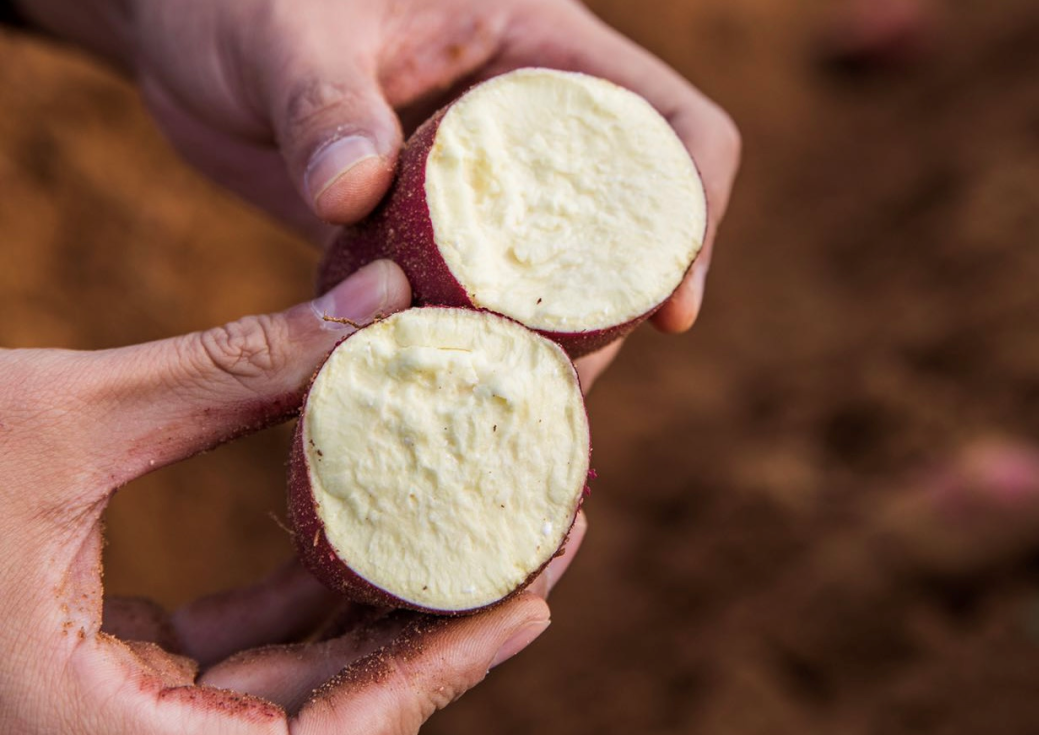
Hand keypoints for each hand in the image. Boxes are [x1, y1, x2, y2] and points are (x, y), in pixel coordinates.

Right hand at [0, 260, 586, 733]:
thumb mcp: (58, 419)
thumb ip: (224, 369)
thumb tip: (380, 301)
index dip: (440, 670)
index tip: (530, 594)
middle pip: (330, 712)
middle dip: (437, 626)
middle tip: (534, 536)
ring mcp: (113, 720)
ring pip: (291, 683)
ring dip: (383, 605)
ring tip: (478, 524)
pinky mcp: (109, 675)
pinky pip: (239, 651)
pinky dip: (308, 596)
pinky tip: (369, 524)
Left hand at [16, 0, 739, 333]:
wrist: (184, 36)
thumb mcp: (289, 28)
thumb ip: (323, 99)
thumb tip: (352, 191)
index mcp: (541, 52)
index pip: (671, 130)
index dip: (690, 216)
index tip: (672, 311)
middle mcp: (526, 132)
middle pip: (612, 238)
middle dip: (602, 321)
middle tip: (555, 388)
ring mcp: (475, 196)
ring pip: (539, 289)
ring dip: (525, 354)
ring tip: (489, 410)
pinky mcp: (419, 244)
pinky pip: (457, 311)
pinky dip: (449, 356)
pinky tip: (422, 396)